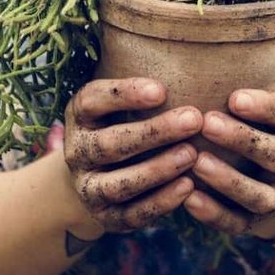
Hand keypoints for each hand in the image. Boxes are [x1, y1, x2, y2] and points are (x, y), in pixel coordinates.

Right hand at [62, 77, 203, 234]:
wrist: (95, 175)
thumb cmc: (122, 123)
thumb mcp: (120, 101)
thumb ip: (146, 86)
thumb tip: (195, 56)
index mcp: (80, 114)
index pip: (94, 100)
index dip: (124, 94)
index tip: (161, 89)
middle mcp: (78, 152)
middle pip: (110, 144)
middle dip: (153, 133)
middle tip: (194, 118)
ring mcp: (89, 187)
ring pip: (119, 184)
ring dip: (157, 169)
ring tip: (193, 154)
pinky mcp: (106, 218)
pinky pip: (132, 214)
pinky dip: (160, 202)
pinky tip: (188, 186)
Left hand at [181, 88, 274, 237]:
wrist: (269, 189)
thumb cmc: (248, 130)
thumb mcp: (253, 107)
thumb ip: (235, 84)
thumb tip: (195, 36)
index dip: (266, 107)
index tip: (235, 96)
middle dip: (243, 139)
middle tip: (207, 122)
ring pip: (259, 194)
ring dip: (228, 179)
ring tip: (196, 162)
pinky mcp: (254, 224)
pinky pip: (237, 222)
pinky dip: (214, 213)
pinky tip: (188, 199)